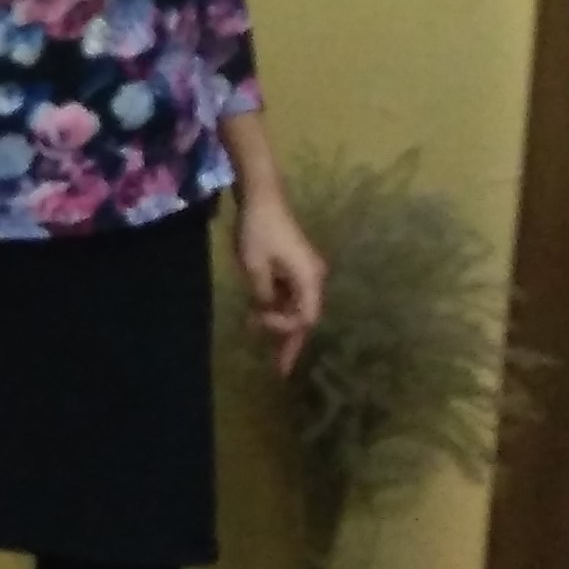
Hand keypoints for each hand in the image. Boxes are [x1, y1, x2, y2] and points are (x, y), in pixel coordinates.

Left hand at [234, 193, 327, 376]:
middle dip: (291, 341)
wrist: (262, 197)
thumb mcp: (254, 266)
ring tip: (264, 345)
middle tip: (280, 370)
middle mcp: (314, 278)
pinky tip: (261, 317)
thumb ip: (262, 295)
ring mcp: (306, 272)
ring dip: (280, 323)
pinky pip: (290, 294)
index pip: (306, 318)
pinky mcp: (295, 266)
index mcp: (310, 279)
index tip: (258, 321)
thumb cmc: (259, 230)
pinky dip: (277, 307)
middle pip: (305, 316)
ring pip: (297, 307)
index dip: (285, 328)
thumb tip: (264, 313)